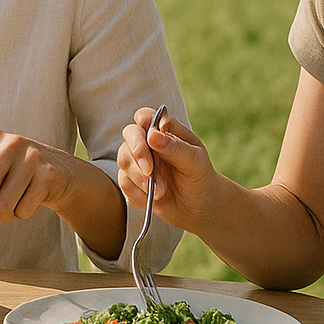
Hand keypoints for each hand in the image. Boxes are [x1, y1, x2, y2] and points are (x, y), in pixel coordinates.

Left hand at [0, 126, 98, 236]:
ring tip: (11, 204)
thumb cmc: (18, 175)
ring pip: (2, 205)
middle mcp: (10, 144)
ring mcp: (31, 157)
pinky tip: (28, 200)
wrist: (61, 173)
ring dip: (2, 216)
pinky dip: (21, 214)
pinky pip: (23, 209)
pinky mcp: (47, 175)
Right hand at [116, 106, 218, 231]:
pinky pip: (124, 183)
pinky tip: (153, 199)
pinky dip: (139, 193)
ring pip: (124, 160)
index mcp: (164, 130)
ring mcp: (136, 161)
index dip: (143, 122)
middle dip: (138, 154)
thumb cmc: (199, 177)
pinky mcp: (130, 180)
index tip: (151, 138)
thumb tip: (152, 135)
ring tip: (162, 192)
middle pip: (129, 135)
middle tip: (150, 172)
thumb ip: (175, 147)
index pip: (145, 116)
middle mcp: (147, 142)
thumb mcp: (195, 162)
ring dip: (141, 179)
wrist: (197, 208)